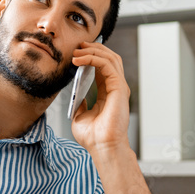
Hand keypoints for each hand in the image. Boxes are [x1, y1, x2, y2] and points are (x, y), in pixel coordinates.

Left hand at [69, 40, 131, 156]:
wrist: (101, 147)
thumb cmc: (93, 137)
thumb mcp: (80, 117)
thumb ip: (80, 104)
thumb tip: (77, 96)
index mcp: (108, 93)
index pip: (103, 67)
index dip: (91, 57)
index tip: (76, 53)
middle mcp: (116, 88)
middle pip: (109, 58)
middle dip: (93, 49)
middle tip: (77, 46)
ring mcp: (119, 87)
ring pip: (110, 58)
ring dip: (93, 51)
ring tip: (77, 51)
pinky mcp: (119, 88)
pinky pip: (107, 65)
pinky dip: (93, 59)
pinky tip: (79, 60)